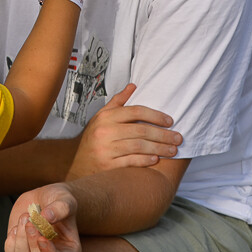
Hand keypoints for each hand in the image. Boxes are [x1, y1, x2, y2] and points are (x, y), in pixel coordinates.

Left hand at [5, 184, 80, 251]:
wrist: (43, 197)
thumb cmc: (59, 200)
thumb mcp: (65, 200)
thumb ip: (60, 208)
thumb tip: (47, 216)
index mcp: (68, 250)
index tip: (42, 239)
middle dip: (32, 243)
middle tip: (30, 223)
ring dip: (21, 240)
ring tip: (25, 218)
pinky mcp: (19, 248)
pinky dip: (11, 242)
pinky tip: (17, 226)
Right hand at [66, 83, 181, 180]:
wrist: (73, 160)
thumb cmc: (93, 137)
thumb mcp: (101, 116)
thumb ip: (118, 101)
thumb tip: (134, 86)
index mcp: (106, 117)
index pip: (135, 111)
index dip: (155, 115)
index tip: (170, 121)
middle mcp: (106, 131)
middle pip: (140, 130)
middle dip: (163, 134)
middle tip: (178, 138)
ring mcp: (106, 149)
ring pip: (138, 146)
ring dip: (159, 148)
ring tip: (172, 150)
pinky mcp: (107, 166)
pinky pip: (130, 161)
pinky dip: (145, 160)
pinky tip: (156, 159)